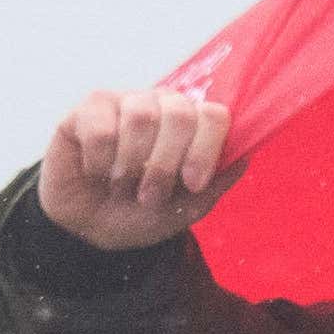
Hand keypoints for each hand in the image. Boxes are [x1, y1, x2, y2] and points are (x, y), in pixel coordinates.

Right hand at [40, 87, 231, 250]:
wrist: (88, 230)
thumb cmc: (138, 214)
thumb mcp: (182, 210)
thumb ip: (214, 185)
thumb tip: (245, 157)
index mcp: (191, 126)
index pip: (213, 115)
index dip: (206, 149)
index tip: (192, 183)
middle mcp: (161, 106)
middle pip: (179, 113)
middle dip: (165, 164)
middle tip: (150, 194)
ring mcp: (125, 103)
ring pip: (140, 117)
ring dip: (130, 165)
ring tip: (120, 185)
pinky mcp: (87, 110)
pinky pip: (101, 128)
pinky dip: (99, 162)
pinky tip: (95, 171)